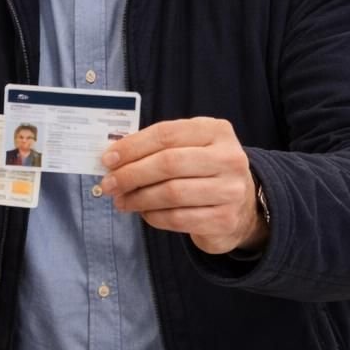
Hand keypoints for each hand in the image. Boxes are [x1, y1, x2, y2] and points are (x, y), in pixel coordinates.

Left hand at [99, 118, 265, 255]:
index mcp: (216, 131)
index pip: (166, 134)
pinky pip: (178, 218)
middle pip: (167, 163)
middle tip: (108, 183)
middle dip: (131, 174)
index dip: (132, 146)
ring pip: (171, 193)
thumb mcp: (188, 147)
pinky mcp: (224, 219)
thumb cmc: (203, 170)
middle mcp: (228, 157)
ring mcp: (230, 190)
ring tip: (120, 200)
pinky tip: (143, 213)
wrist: (241, 205)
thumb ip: (157, 147)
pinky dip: (153, 216)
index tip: (108, 158)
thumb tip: (113, 156)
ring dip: (138, 198)